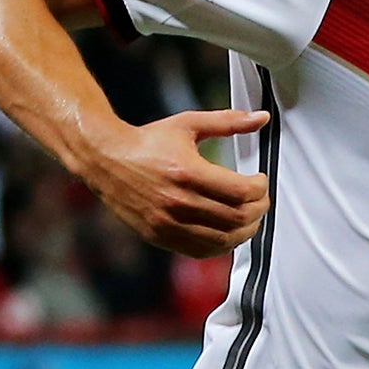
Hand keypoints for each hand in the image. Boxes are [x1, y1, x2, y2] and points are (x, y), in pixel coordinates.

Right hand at [81, 109, 271, 257]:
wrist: (105, 159)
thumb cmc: (149, 141)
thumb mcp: (188, 124)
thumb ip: (227, 122)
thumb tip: (262, 118)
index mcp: (187, 172)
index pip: (241, 191)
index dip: (260, 188)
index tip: (260, 180)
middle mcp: (178, 201)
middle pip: (236, 217)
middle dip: (258, 209)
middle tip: (261, 199)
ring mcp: (168, 223)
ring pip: (223, 239)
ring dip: (245, 230)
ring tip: (250, 217)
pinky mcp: (160, 236)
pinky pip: (201, 250)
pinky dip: (222, 245)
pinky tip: (229, 232)